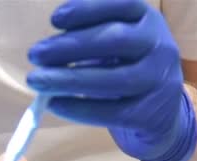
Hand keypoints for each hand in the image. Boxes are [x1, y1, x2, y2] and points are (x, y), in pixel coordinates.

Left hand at [28, 0, 196, 160]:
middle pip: (115, 41)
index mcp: (147, 19)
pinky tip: (55, 104)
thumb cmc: (127, 66)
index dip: (88, 9)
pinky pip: (112, 112)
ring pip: (113, 80)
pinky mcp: (150, 114)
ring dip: (69, 79)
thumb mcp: (117, 41)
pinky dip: (79, 109)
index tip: (54, 20)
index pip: (122, 5)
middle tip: (35, 54)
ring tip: (37, 80)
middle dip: (70, 46)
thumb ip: (89, 36)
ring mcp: (159, 81)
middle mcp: (160, 46)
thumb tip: (48, 47)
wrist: (161, 111)